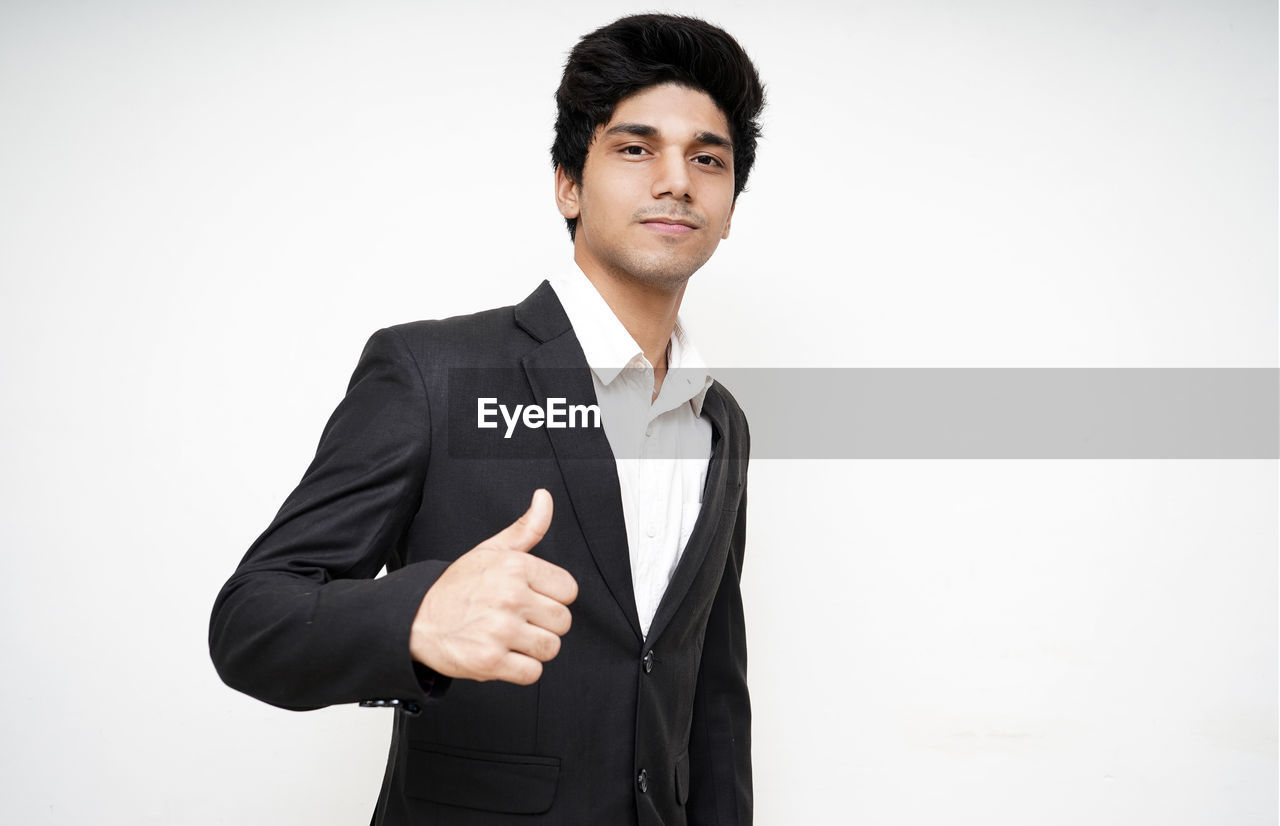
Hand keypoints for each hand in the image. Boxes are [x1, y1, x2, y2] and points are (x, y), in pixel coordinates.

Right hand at [410, 489, 577, 684]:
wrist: (414, 619)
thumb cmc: (456, 587)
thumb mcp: (491, 550)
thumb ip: (526, 528)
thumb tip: (544, 498)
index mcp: (515, 567)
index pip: (568, 590)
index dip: (552, 598)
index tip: (532, 599)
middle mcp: (510, 596)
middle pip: (563, 621)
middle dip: (544, 625)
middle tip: (518, 620)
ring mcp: (500, 630)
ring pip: (551, 648)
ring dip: (533, 649)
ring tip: (509, 638)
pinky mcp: (491, 661)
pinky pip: (533, 673)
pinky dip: (520, 669)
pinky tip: (503, 655)